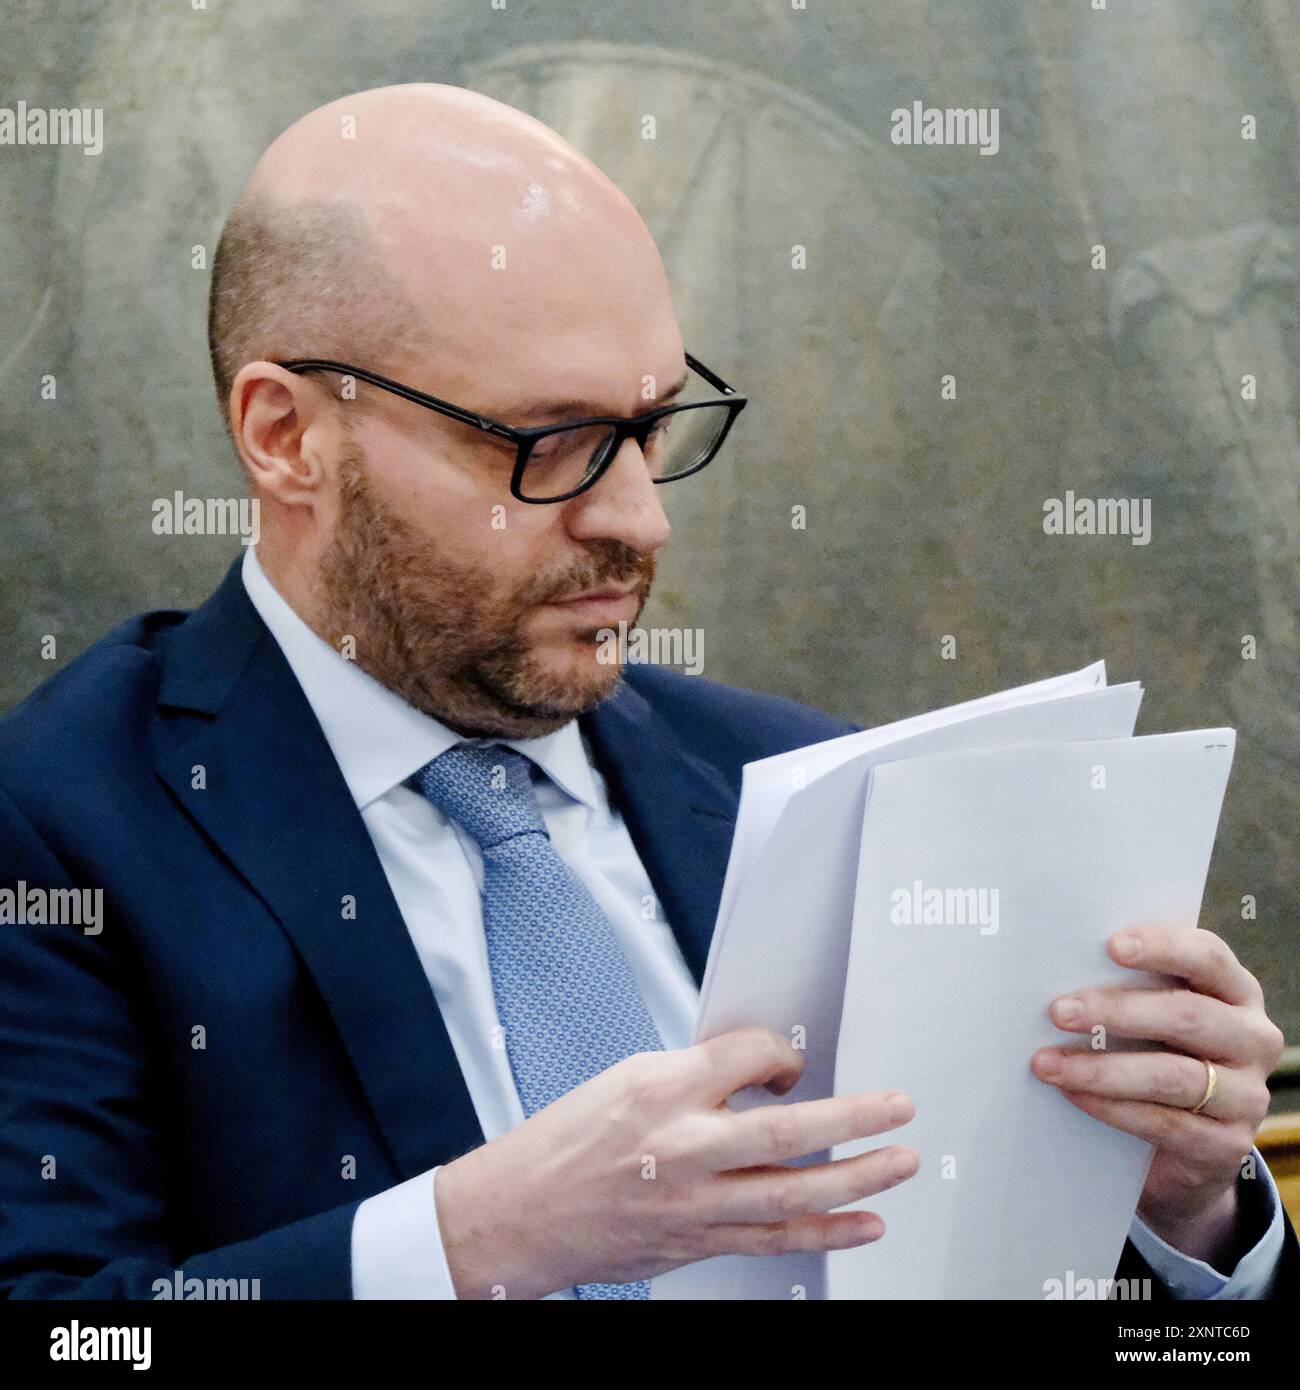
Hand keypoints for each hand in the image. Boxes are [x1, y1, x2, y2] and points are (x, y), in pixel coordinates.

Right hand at [435, 1026, 918, 1297]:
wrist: (520, 1213)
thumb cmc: (566, 1142)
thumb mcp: (625, 1079)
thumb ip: (693, 1078)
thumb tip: (754, 1075)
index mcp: (661, 1088)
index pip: (748, 1055)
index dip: (783, 1053)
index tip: (791, 1061)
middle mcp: (682, 1145)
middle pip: (788, 1131)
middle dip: (855, 1118)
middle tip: (899, 1107)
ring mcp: (692, 1202)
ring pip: (793, 1194)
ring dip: (858, 1179)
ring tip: (901, 1162)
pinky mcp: (695, 1241)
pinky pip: (773, 1241)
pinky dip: (826, 1234)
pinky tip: (865, 1223)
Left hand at [1031, 924, 1284, 1264]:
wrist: (1185, 1142)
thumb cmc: (1156, 1050)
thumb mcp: (1153, 1013)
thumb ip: (1126, 984)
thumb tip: (1058, 962)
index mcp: (1236, 991)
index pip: (1207, 956)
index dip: (1162, 948)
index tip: (1111, 946)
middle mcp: (1253, 1038)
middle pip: (1187, 1016)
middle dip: (1116, 1011)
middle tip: (1057, 1011)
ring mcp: (1247, 1095)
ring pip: (1172, 1077)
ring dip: (1101, 1069)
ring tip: (1047, 1063)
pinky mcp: (1229, 1144)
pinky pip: (1165, 1124)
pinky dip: (1111, 1108)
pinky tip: (1072, 1095)